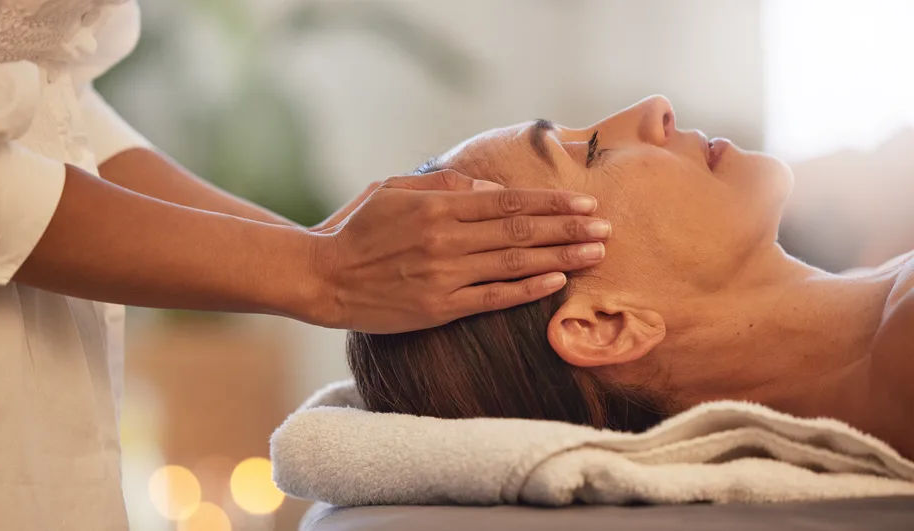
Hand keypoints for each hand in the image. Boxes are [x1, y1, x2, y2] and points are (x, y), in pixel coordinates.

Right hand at [309, 170, 609, 332]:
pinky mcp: (439, 308)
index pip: (507, 202)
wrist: (323, 278)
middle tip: (605, 228)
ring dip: (561, 257)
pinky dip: (527, 290)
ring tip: (595, 253)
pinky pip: (493, 298)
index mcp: (436, 206)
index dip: (550, 204)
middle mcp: (446, 239)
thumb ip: (443, 183)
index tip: (583, 203)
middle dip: (568, 229)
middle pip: (520, 232)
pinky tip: (557, 282)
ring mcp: (444, 276)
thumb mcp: (393, 188)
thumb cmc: (358, 228)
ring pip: (514, 264)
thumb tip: (490, 190)